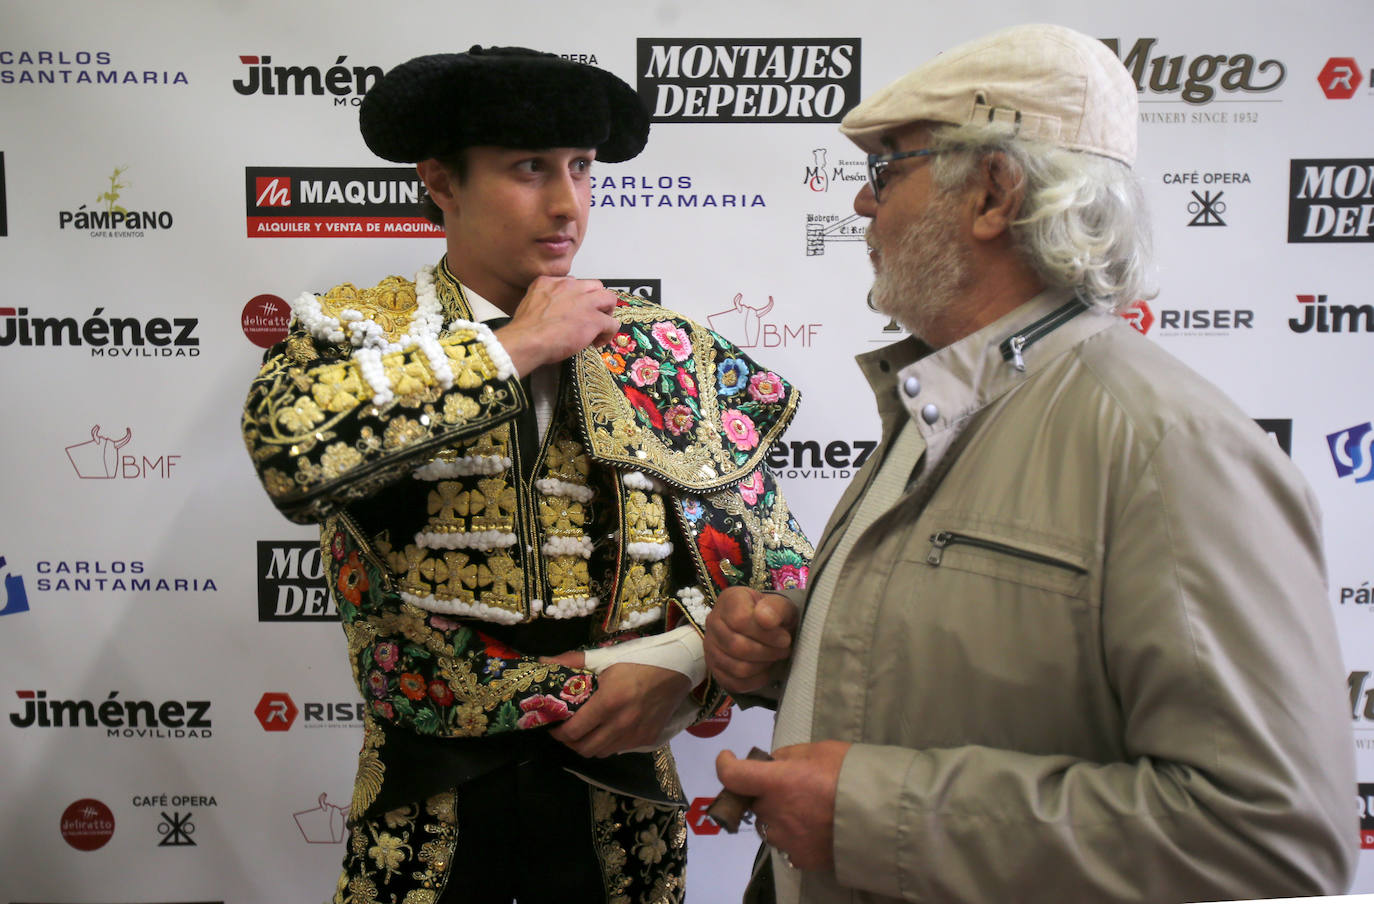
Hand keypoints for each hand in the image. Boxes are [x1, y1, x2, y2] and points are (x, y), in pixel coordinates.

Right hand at [496, 276, 618, 374]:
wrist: (527, 339)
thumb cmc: (525, 329)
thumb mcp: (529, 302)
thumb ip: (542, 300)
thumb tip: (550, 311)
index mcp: (551, 282)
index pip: (574, 283)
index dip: (578, 298)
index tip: (575, 309)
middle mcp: (570, 287)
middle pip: (595, 286)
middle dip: (597, 300)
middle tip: (592, 315)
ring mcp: (584, 302)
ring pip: (609, 299)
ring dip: (607, 312)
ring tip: (600, 326)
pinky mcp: (594, 319)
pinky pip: (612, 323)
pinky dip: (608, 333)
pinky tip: (598, 341)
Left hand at [544, 651, 691, 756]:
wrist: (678, 668)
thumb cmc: (640, 660)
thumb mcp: (606, 657)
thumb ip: (572, 661)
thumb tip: (541, 662)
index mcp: (608, 702)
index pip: (573, 731)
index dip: (558, 731)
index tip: (553, 723)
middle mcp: (621, 724)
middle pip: (584, 749)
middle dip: (569, 741)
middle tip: (565, 728)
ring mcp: (636, 735)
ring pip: (601, 753)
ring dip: (588, 744)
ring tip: (585, 730)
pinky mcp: (647, 739)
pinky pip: (619, 749)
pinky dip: (608, 743)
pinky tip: (606, 729)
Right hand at [704, 586, 797, 693]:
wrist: (767, 628)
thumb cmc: (773, 616)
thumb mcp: (782, 606)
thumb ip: (776, 608)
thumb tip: (766, 620)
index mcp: (729, 600)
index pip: (740, 620)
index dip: (766, 634)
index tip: (785, 638)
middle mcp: (713, 621)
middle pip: (737, 646)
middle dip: (767, 652)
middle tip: (784, 651)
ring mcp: (710, 646)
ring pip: (736, 667)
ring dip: (762, 667)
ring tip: (774, 658)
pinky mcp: (714, 668)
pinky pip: (733, 683)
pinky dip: (755, 681)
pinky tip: (766, 670)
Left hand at [715, 741, 851, 870]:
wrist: (882, 817)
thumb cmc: (850, 775)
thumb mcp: (821, 751)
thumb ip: (790, 756)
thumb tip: (773, 763)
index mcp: (775, 782)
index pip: (733, 776)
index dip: (725, 765)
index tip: (729, 759)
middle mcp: (773, 813)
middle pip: (755, 801)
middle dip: (765, 792)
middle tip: (792, 785)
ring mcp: (785, 839)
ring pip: (770, 824)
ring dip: (779, 815)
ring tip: (809, 808)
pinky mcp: (800, 858)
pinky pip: (787, 843)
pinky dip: (795, 834)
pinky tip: (817, 827)